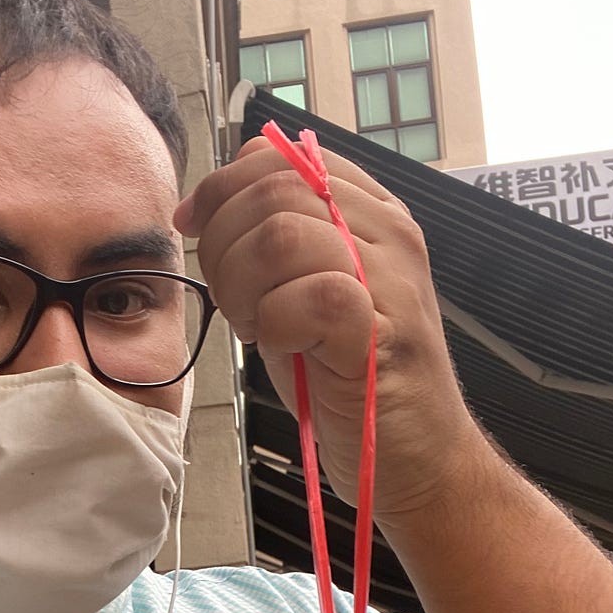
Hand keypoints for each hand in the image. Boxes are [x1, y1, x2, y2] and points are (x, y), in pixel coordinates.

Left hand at [174, 139, 485, 522]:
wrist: (414, 455)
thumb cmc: (351, 378)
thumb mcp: (301, 292)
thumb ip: (272, 238)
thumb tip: (213, 194)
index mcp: (369, 213)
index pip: (282, 157)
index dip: (224, 190)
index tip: (198, 230)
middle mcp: (387, 234)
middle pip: (273, 190)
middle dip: (224, 245)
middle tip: (234, 299)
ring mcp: (390, 281)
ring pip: (282, 236)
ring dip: (244, 286)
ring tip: (258, 325)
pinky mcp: (381, 334)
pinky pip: (308, 298)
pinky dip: (274, 325)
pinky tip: (284, 348)